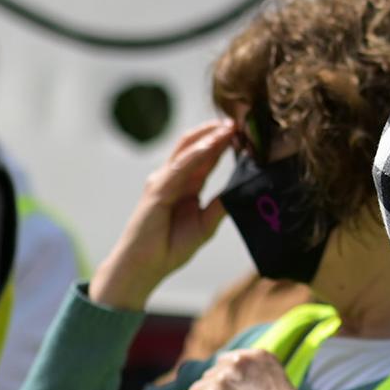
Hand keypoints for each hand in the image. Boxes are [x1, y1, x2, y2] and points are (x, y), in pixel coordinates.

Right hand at [89, 120, 233, 310]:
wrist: (144, 267)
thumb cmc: (170, 247)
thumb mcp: (205, 225)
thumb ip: (220, 206)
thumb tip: (243, 189)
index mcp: (188, 185)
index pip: (207, 157)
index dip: (224, 144)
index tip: (245, 133)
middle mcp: (174, 178)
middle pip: (195, 146)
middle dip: (216, 132)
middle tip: (238, 122)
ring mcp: (163, 181)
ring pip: (187, 151)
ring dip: (209, 137)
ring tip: (229, 127)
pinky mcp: (157, 190)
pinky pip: (179, 167)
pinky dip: (196, 154)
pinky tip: (211, 146)